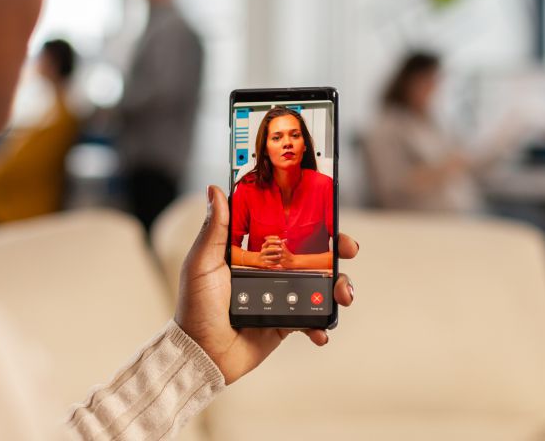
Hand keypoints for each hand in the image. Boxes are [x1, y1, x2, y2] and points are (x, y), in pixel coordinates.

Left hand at [175, 185, 359, 384]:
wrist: (202, 353)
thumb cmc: (196, 307)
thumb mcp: (203, 263)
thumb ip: (215, 229)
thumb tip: (215, 191)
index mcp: (253, 253)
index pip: (287, 230)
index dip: (310, 222)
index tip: (330, 216)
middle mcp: (270, 272)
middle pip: (311, 256)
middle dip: (337, 252)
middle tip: (348, 251)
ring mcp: (280, 297)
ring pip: (319, 286)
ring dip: (338, 288)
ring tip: (342, 297)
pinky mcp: (285, 323)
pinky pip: (311, 320)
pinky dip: (321, 325)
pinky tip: (320, 331)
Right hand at [258, 236, 282, 268]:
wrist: (259, 259)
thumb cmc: (268, 252)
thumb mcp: (270, 246)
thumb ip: (278, 243)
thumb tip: (285, 240)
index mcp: (264, 246)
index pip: (268, 242)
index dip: (274, 241)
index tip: (280, 241)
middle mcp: (263, 251)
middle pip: (267, 250)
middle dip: (274, 249)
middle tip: (281, 249)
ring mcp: (263, 257)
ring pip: (268, 257)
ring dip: (274, 256)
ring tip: (280, 256)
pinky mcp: (264, 263)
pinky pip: (269, 263)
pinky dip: (274, 262)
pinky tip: (279, 262)